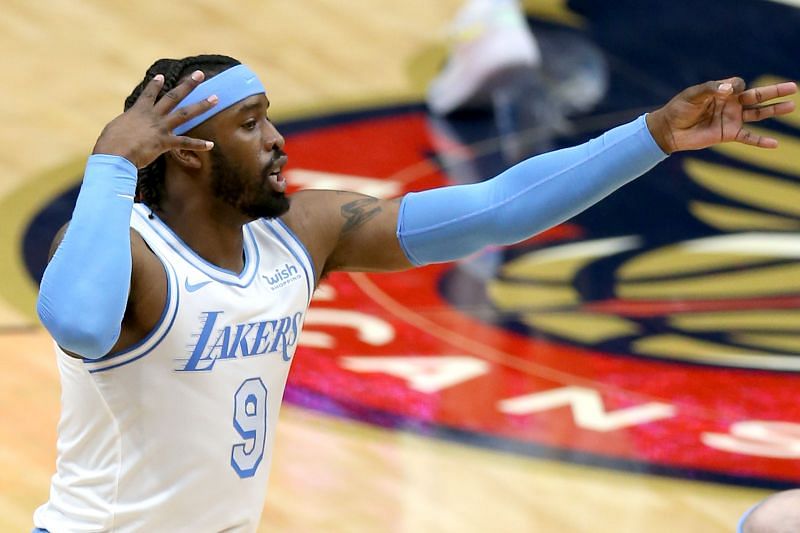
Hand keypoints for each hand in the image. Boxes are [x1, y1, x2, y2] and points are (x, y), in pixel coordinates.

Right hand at [92, 70, 217, 167]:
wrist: (114, 153)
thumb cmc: (110, 144)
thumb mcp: (115, 129)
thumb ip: (124, 127)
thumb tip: (122, 131)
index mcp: (138, 111)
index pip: (149, 95)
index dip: (155, 85)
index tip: (162, 76)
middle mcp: (153, 115)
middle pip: (174, 96)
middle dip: (188, 85)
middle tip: (200, 74)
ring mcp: (161, 127)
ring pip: (186, 113)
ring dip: (202, 105)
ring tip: (216, 98)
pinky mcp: (165, 142)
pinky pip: (185, 143)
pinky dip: (198, 144)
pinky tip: (211, 145)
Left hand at [646, 77, 796, 153]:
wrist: (669, 130)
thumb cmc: (679, 109)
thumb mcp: (693, 95)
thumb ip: (712, 89)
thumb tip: (732, 90)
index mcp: (723, 91)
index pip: (739, 84)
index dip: (737, 87)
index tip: (727, 92)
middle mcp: (731, 104)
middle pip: (758, 96)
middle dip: (775, 91)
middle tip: (794, 87)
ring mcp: (732, 119)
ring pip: (758, 114)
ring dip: (775, 110)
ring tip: (792, 106)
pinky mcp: (728, 134)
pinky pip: (748, 137)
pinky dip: (760, 141)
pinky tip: (775, 144)